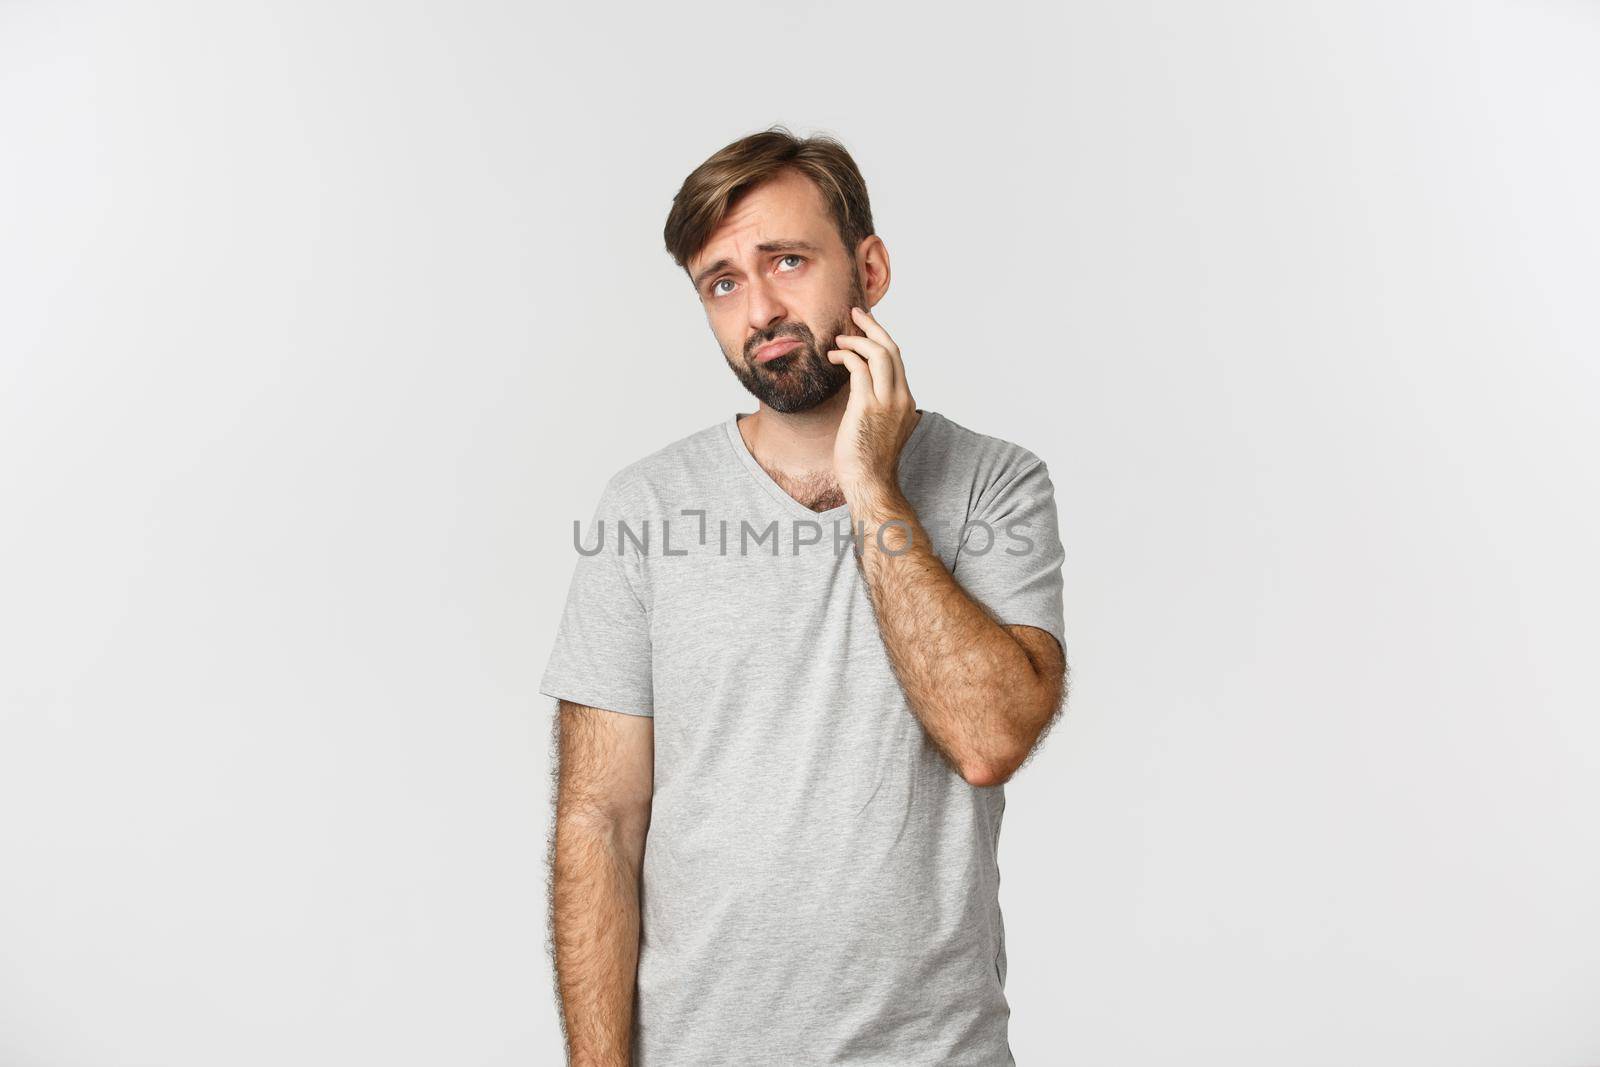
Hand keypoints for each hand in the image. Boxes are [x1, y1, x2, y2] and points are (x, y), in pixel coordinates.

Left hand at [827, 305, 918, 504]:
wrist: (870, 483)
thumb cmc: (868, 461)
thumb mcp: (878, 428)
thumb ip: (875, 406)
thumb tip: (859, 391)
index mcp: (906, 401)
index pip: (897, 360)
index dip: (881, 339)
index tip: (866, 328)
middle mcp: (901, 397)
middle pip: (891, 349)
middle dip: (872, 327)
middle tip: (855, 314)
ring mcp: (887, 401)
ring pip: (879, 352)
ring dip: (857, 339)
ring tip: (839, 339)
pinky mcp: (868, 406)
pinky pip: (859, 367)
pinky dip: (847, 356)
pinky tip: (834, 357)